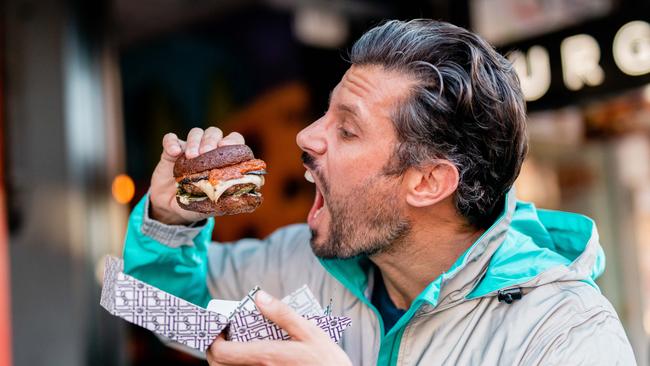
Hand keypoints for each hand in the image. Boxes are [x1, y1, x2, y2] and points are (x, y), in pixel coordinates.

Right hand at [149, 127, 244, 224]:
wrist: (171, 210)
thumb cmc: (197, 204)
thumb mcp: (213, 204)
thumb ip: (226, 198)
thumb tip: (246, 196)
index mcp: (223, 160)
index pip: (234, 140)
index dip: (232, 140)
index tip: (225, 146)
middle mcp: (208, 151)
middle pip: (214, 133)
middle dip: (211, 140)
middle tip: (206, 152)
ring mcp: (189, 149)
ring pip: (196, 133)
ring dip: (194, 141)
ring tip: (191, 157)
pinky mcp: (170, 152)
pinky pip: (170, 139)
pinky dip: (172, 142)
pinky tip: (174, 152)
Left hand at [206, 291, 351, 365]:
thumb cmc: (326, 360)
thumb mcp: (310, 331)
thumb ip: (283, 314)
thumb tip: (260, 297)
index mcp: (266, 356)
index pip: (222, 352)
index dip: (211, 339)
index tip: (217, 325)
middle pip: (219, 365)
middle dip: (215, 347)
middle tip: (224, 331)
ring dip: (226, 356)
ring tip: (235, 339)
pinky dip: (239, 362)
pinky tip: (249, 352)